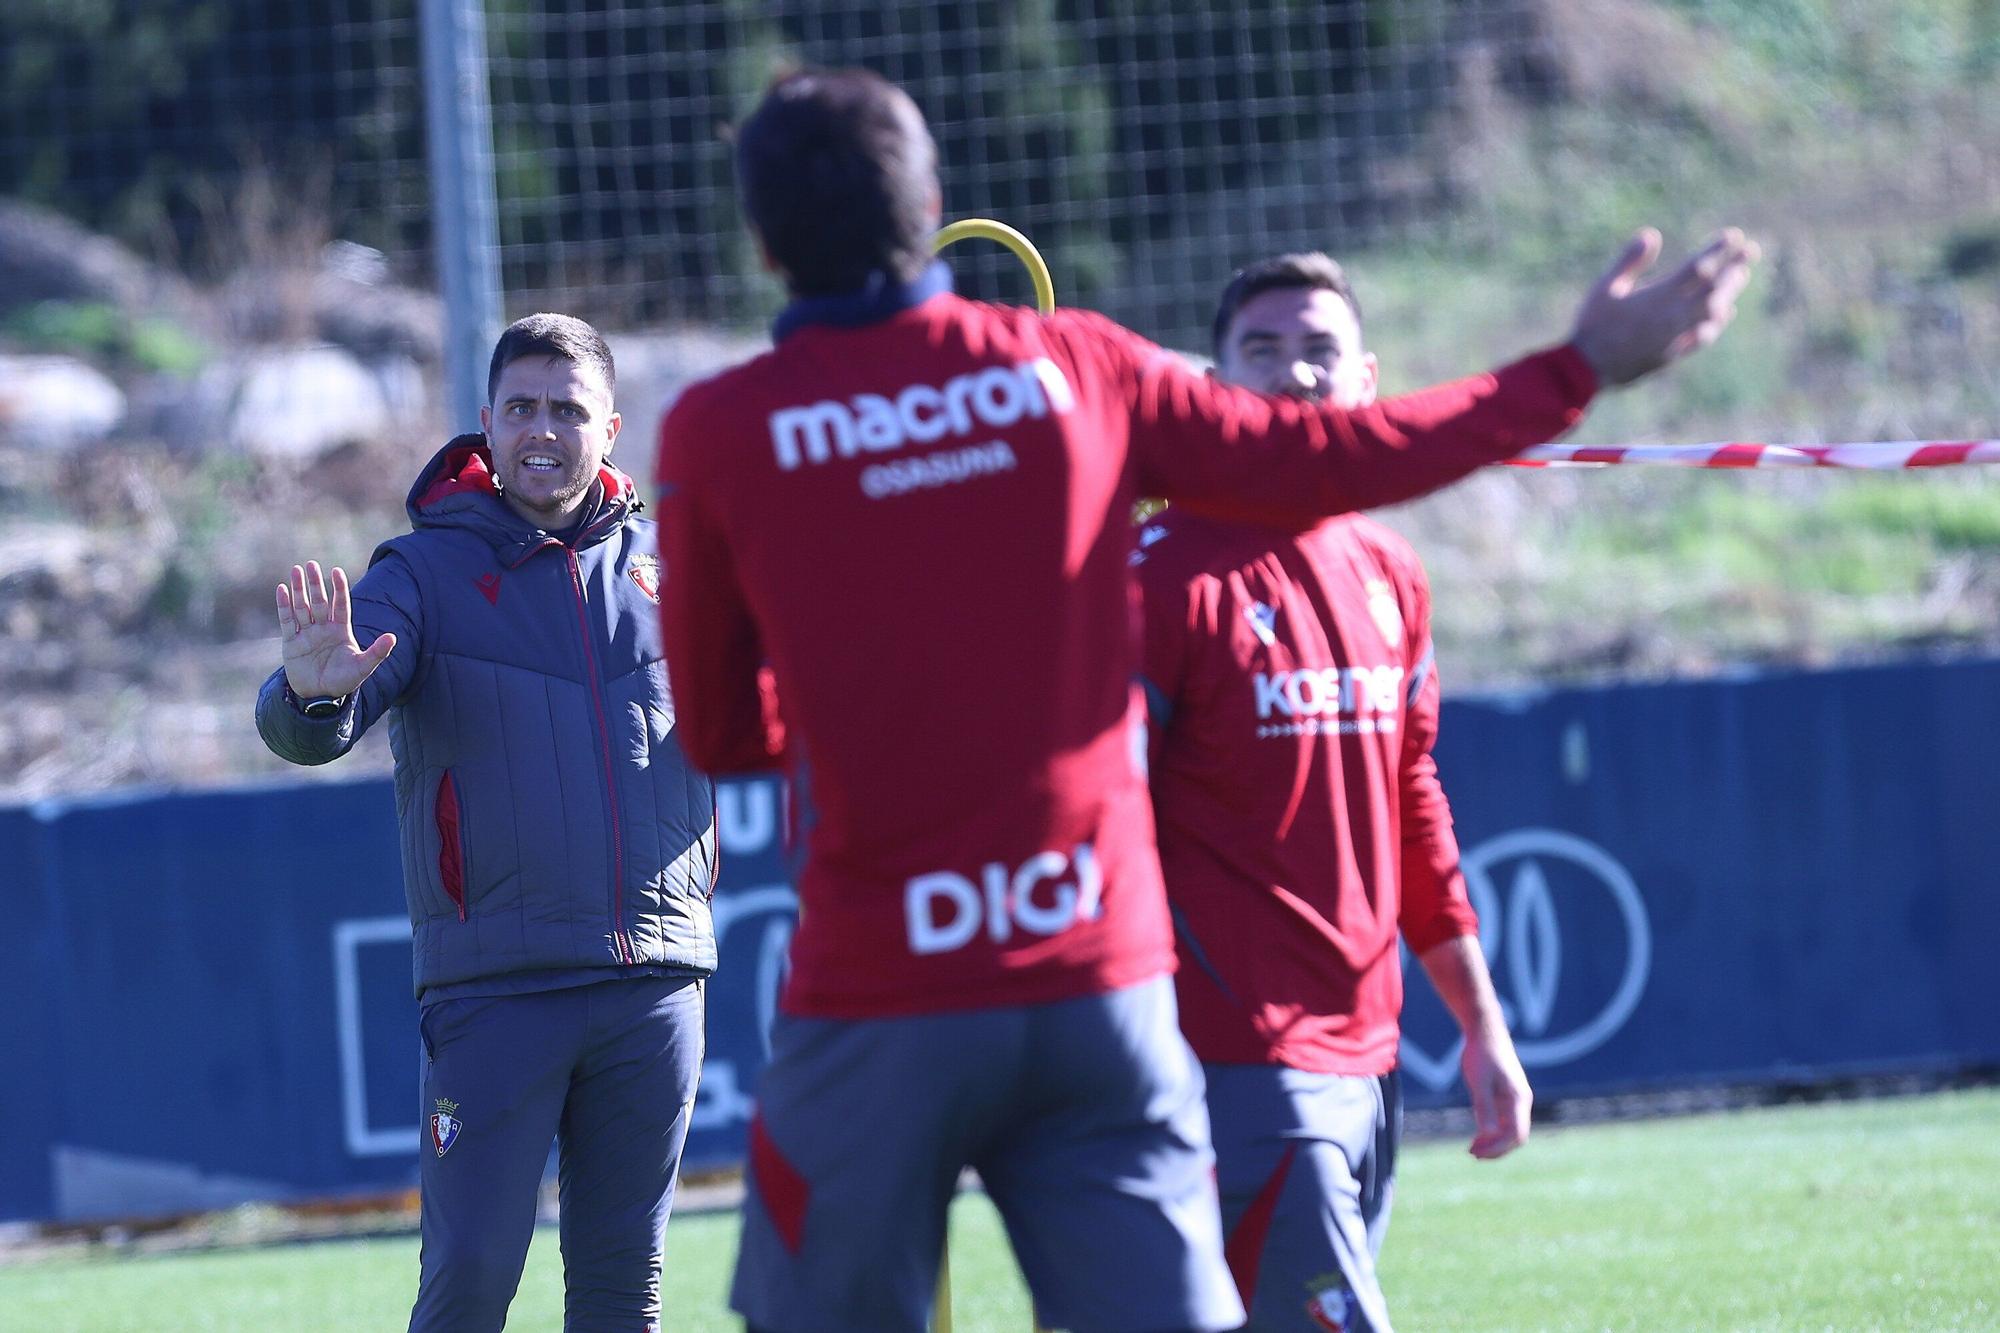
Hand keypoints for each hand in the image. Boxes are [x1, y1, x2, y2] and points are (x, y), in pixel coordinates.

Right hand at [276, 561, 395, 700]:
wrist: (320, 697)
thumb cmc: (343, 681)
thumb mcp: (363, 667)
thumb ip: (378, 652)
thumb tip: (393, 637)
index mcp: (341, 630)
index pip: (341, 604)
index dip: (339, 588)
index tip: (337, 571)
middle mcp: (323, 628)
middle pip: (319, 601)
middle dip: (315, 583)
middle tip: (310, 564)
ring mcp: (306, 634)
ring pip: (302, 606)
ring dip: (298, 589)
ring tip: (295, 570)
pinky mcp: (291, 642)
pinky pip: (286, 620)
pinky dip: (283, 605)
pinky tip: (281, 589)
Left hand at [1460, 1026, 1531, 1159]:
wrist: (1485, 1031)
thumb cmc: (1481, 1055)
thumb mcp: (1479, 1082)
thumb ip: (1485, 1107)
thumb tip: (1488, 1134)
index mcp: (1518, 1099)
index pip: (1516, 1135)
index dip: (1498, 1149)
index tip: (1477, 1154)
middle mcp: (1521, 1101)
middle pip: (1515, 1136)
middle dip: (1496, 1149)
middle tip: (1472, 1154)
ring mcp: (1515, 1099)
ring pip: (1510, 1130)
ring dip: (1494, 1142)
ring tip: (1472, 1149)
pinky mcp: (1507, 1095)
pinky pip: (1504, 1120)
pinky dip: (1492, 1131)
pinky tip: (1477, 1135)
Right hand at [1569, 227, 1759, 386]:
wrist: (1587, 369)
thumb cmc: (1592, 325)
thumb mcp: (1605, 287)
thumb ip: (1629, 261)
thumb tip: (1651, 234)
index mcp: (1658, 297)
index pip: (1698, 268)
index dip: (1718, 251)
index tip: (1734, 236)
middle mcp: (1674, 316)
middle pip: (1714, 289)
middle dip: (1734, 267)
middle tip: (1751, 251)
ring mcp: (1676, 337)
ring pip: (1713, 312)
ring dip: (1729, 293)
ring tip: (1740, 277)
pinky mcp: (1672, 354)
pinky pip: (1703, 337)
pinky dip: (1717, 323)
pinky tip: (1724, 315)